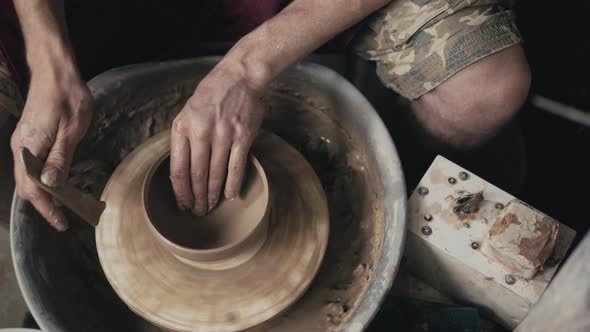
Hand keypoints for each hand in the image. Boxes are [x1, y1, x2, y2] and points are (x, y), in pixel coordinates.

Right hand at [10, 65, 92, 230]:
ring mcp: (23, 142)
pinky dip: (44, 180)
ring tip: (65, 205)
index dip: (47, 209)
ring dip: (45, 193)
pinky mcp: (29, 137)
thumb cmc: (67, 97)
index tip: (63, 223)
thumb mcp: (72, 130)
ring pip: (29, 177)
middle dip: (45, 205)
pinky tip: (58, 183)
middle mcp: (20, 148)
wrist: (54, 71)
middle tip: (66, 217)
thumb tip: (52, 186)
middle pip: (27, 187)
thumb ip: (61, 159)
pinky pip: (32, 166)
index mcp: (29, 148)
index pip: (33, 189)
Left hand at [170, 64, 264, 214]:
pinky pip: (236, 167)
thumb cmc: (213, 93)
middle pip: (197, 176)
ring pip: (216, 174)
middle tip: (198, 211)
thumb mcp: (189, 110)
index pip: (178, 169)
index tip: (183, 203)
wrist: (241, 75)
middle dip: (197, 198)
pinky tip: (231, 196)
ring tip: (212, 206)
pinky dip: (233, 184)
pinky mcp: (242, 137)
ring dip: (213, 194)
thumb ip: (185, 136)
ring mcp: (223, 135)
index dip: (181, 192)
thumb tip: (185, 167)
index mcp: (183, 126)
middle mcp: (201, 132)